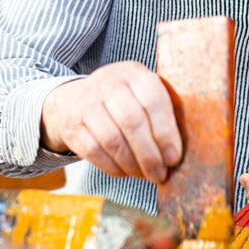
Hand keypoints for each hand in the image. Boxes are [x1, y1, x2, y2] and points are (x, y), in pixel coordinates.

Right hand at [40, 61, 182, 183]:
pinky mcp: (72, 124)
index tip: (173, 158)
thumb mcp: (142, 93)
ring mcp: (87, 103)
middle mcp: (109, 83)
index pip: (153, 101)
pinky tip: (124, 172)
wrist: (74, 99)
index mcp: (134, 73)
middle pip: (132, 122)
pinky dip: (112, 167)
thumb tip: (176, 154)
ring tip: (145, 175)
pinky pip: (94, 151)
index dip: (165, 133)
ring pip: (112, 139)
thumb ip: (162, 114)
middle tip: (160, 174)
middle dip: (149, 154)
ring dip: (132, 164)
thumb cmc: (124, 101)